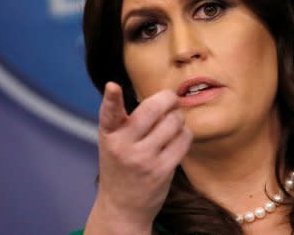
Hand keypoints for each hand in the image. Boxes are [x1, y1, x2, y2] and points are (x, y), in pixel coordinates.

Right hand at [84, 82, 192, 234]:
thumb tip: (163, 97)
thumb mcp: (114, 142)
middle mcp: (123, 146)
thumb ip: (127, 121)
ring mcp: (143, 159)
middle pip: (153, 109)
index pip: (108, 113)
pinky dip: (185, 134)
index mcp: (109, 135)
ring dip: (178, 118)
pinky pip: (184, 139)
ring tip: (172, 124)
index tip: (113, 87)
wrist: (122, 206)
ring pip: (173, 121)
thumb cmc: (121, 166)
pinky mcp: (161, 170)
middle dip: (168, 98)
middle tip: (171, 99)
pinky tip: (178, 138)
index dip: (110, 98)